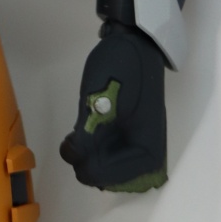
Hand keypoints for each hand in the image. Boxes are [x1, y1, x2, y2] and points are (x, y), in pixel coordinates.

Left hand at [59, 22, 166, 191]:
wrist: (134, 44)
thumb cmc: (122, 70)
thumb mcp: (99, 102)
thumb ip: (87, 135)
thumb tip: (75, 157)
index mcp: (147, 155)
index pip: (105, 177)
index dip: (82, 160)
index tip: (73, 138)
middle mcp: (144, 159)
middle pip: (101, 176)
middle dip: (84, 156)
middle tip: (77, 130)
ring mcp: (134, 148)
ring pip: (98, 165)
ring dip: (85, 149)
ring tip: (83, 124)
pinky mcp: (125, 138)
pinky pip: (101, 153)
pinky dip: (88, 144)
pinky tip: (84, 126)